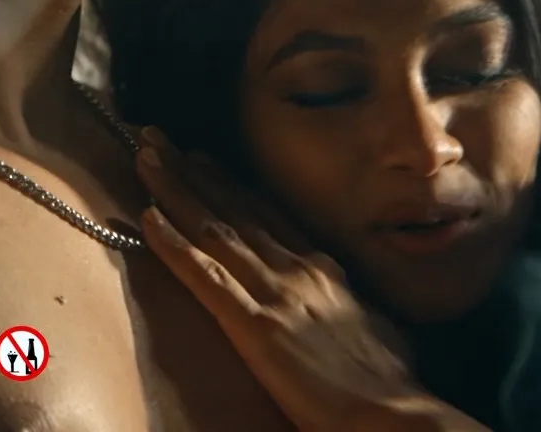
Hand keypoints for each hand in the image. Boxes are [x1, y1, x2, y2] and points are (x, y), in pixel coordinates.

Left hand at [134, 129, 483, 431]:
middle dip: (191, 171)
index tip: (200, 157)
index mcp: (324, 269)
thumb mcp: (380, 326)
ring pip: (214, 229)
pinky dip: (173, 245)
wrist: (395, 413)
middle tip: (156, 137)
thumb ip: (354, 303)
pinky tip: (146, 218)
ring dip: (175, 189)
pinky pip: (205, 277)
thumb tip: (352, 299)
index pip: (267, 214)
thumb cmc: (393, 382)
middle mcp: (297, 269)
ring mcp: (276, 293)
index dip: (228, 184)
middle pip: (234, 209)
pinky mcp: (256, 327)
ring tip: (145, 156)